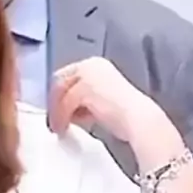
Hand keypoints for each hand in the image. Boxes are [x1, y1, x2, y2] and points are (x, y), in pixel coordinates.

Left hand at [49, 57, 166, 145]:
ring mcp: (87, 74)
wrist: (138, 119)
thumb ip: (85, 98)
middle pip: (60, 81)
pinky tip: (63, 129)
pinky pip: (64, 104)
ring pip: (60, 92)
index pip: (67, 75)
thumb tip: (68, 108)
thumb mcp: (101, 99)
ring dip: (56, 112)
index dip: (60, 94)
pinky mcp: (84, 88)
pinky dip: (61, 118)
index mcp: (97, 65)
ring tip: (59, 127)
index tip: (57, 111)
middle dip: (55, 102)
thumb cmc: (126, 114)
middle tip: (53, 120)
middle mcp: (91, 64)